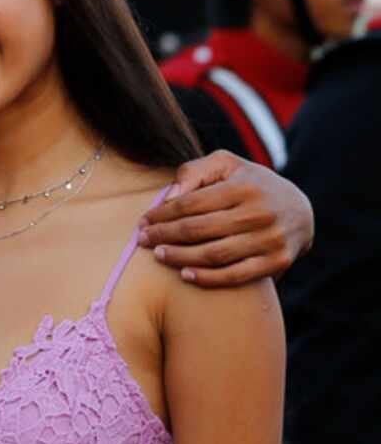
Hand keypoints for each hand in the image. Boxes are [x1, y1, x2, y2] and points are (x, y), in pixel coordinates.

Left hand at [138, 152, 312, 285]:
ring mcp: (269, 239)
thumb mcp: (228, 165)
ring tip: (159, 256)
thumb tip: (170, 195)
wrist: (300, 211)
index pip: (192, 202)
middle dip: (165, 236)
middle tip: (144, 241)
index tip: (144, 222)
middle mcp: (259, 212)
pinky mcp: (276, 262)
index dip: (163, 214)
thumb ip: (196, 171)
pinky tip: (185, 275)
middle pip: (199, 229)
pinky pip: (235, 275)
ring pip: (214, 254)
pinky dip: (208, 278)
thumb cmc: (251, 185)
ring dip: (180, 258)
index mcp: (244, 186)